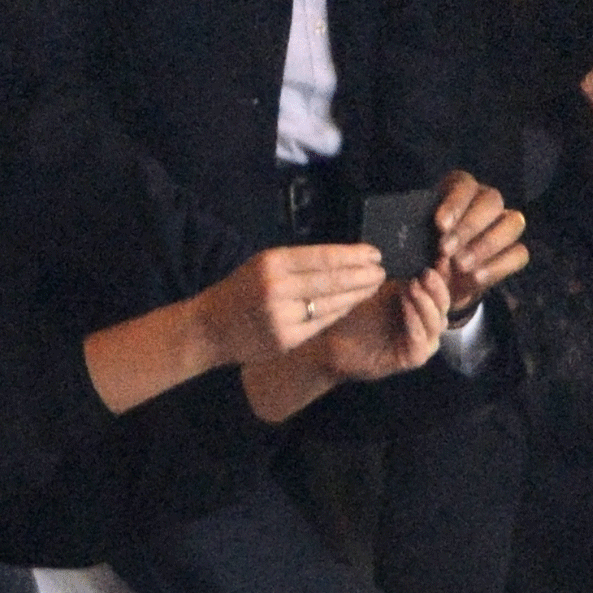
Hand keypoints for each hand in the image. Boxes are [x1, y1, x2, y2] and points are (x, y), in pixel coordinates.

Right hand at [192, 243, 385, 364]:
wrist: (210, 327)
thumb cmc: (241, 291)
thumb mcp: (261, 265)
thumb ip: (296, 263)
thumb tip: (341, 258)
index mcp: (271, 263)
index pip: (321, 257)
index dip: (352, 255)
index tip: (374, 253)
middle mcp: (276, 288)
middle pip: (331, 280)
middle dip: (361, 275)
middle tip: (382, 270)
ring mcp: (281, 316)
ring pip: (330, 303)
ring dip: (357, 294)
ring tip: (374, 285)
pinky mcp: (285, 339)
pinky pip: (321, 323)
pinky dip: (340, 312)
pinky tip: (353, 304)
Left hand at [299, 270, 448, 381]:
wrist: (332, 341)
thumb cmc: (355, 312)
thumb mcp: (377, 287)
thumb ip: (397, 273)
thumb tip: (410, 244)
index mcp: (421, 304)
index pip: (441, 288)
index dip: (444, 274)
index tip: (441, 257)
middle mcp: (425, 324)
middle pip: (444, 306)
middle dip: (437, 288)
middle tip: (425, 273)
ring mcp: (420, 343)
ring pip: (437, 325)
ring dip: (426, 304)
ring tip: (413, 288)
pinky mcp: (409, 359)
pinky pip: (421, 344)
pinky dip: (416, 325)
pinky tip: (406, 309)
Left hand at [432, 170, 528, 313]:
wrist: (436, 280)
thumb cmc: (421, 249)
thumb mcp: (414, 239)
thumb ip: (420, 234)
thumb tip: (423, 236)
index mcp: (461, 188)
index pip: (464, 186)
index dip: (454, 204)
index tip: (440, 225)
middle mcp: (487, 201)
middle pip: (492, 201)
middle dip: (468, 227)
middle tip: (446, 249)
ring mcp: (506, 224)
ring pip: (512, 223)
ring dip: (485, 245)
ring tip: (460, 265)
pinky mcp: (516, 251)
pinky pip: (519, 253)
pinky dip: (498, 266)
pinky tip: (475, 277)